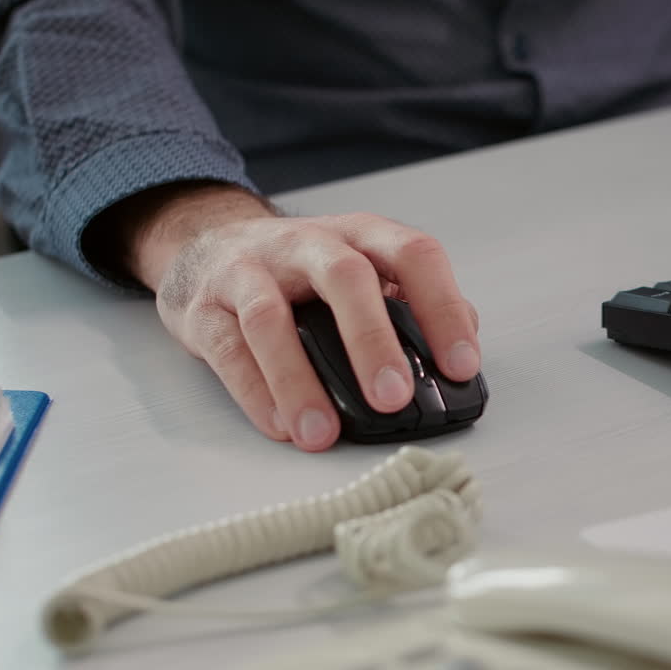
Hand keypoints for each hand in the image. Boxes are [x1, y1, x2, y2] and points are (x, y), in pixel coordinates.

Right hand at [106, 182, 480, 451]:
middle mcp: (309, 244)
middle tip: (392, 397)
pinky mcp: (206, 306)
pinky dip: (256, 392)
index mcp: (362, 235)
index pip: (414, 255)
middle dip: (372, 340)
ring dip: (299, 381)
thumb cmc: (303, 271)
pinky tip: (282, 426)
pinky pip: (229, 350)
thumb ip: (414, 304)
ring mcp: (251, 271)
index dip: (442, 308)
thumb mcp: (365, 269)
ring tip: (323, 434)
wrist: (208, 244)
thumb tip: (465, 341)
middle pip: (345, 278)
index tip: (461, 366)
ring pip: (272, 319)